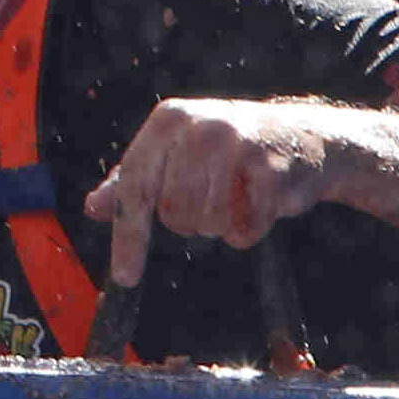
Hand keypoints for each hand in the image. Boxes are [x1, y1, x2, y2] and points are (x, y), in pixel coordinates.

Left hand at [83, 99, 350, 289]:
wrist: (305, 136)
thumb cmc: (228, 148)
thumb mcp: (175, 152)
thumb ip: (133, 181)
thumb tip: (93, 208)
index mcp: (167, 121)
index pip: (135, 187)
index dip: (129, 235)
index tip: (125, 276)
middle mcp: (198, 127)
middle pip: (173, 213)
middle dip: (191, 221)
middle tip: (212, 199)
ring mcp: (237, 144)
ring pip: (208, 223)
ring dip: (222, 225)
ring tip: (237, 196)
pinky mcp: (272, 169)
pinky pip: (246, 229)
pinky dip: (249, 231)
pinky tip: (260, 205)